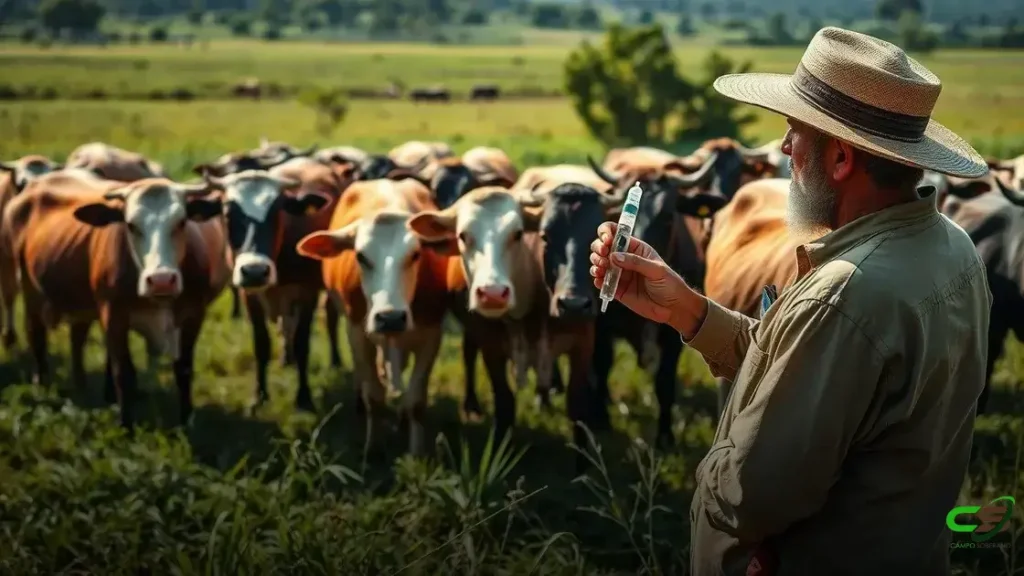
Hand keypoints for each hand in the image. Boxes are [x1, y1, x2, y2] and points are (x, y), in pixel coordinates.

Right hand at [589, 222, 705, 336]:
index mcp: (635, 248)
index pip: (617, 234)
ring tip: (601, 269)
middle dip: (599, 248)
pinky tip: (599, 280)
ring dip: (596, 263)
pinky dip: (597, 279)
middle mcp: (624, 259)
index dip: (607, 232)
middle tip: (603, 256)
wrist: (673, 308)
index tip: (606, 240)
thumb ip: (635, 262)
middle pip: (603, 246)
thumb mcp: (656, 270)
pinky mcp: (616, 289)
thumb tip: (614, 256)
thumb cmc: (670, 284)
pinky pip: (601, 281)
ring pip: (599, 262)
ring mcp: (619, 273)